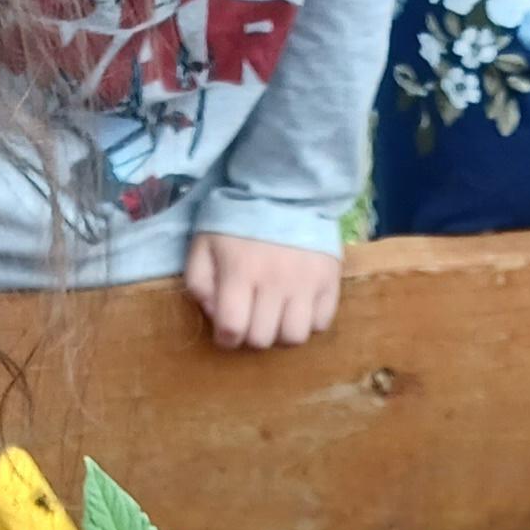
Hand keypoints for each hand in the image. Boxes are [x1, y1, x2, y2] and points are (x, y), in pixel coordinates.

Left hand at [185, 233, 339, 351]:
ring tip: (276, 317)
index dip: (225, 339)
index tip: (227, 330)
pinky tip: (297, 306)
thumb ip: (199, 283)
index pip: (232, 329)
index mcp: (240, 271)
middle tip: (251, 318)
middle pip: (262, 339)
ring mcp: (306, 283)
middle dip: (250, 335)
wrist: (285, 191)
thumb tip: (215, 317)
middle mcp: (275, 282)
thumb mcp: (204, 245)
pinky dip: (308, 322)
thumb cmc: (238, 221)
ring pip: (294, 337)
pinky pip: (320, 323)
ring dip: (280, 333)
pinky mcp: (330, 281)